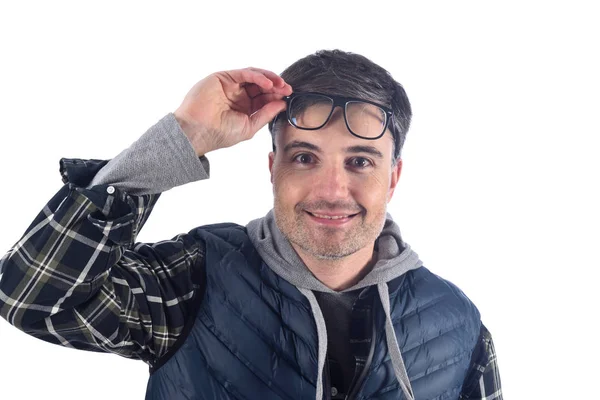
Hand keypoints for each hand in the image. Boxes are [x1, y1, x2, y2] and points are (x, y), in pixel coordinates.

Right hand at [174, 67, 292, 155]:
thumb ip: (266, 114)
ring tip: (280, 85)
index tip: (288, 97)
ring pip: (254, 76)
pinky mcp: (223, 77)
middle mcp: (237, 95)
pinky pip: (244, 73)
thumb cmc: (219, 134)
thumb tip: (282, 104)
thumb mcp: (249, 126)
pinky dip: (257, 76)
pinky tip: (268, 83)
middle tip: (288, 89)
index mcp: (243, 107)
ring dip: (269, 78)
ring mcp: (230, 85)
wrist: (198, 132)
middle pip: (261, 85)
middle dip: (276, 86)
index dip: (277, 96)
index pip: (264, 98)